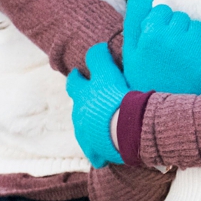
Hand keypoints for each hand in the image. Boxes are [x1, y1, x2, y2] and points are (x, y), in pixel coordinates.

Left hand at [65, 42, 128, 167]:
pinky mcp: (97, 152)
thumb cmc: (116, 98)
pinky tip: (105, 151)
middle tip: (92, 102)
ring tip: (101, 126)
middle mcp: (80, 117)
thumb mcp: (107, 71)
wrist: (126, 127)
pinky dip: (99, 151)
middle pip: (78, 108)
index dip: (76, 77)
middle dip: (83, 104)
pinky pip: (95, 154)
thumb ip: (98, 57)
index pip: (74, 83)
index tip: (77, 74)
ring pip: (84, 131)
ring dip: (91, 126)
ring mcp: (86, 137)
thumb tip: (96, 47)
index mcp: (81, 97)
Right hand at [120, 0, 200, 95]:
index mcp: (150, 33)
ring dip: (188, 35)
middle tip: (167, 53)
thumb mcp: (130, 50)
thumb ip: (135, 18)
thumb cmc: (145, 77)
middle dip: (173, 29)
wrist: (167, 110)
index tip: (155, 43)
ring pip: (193, 23)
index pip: (159, 9)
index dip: (157, 25)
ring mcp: (194, 43)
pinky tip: (193, 59)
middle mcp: (174, 35)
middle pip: (177, 15)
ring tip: (180, 57)